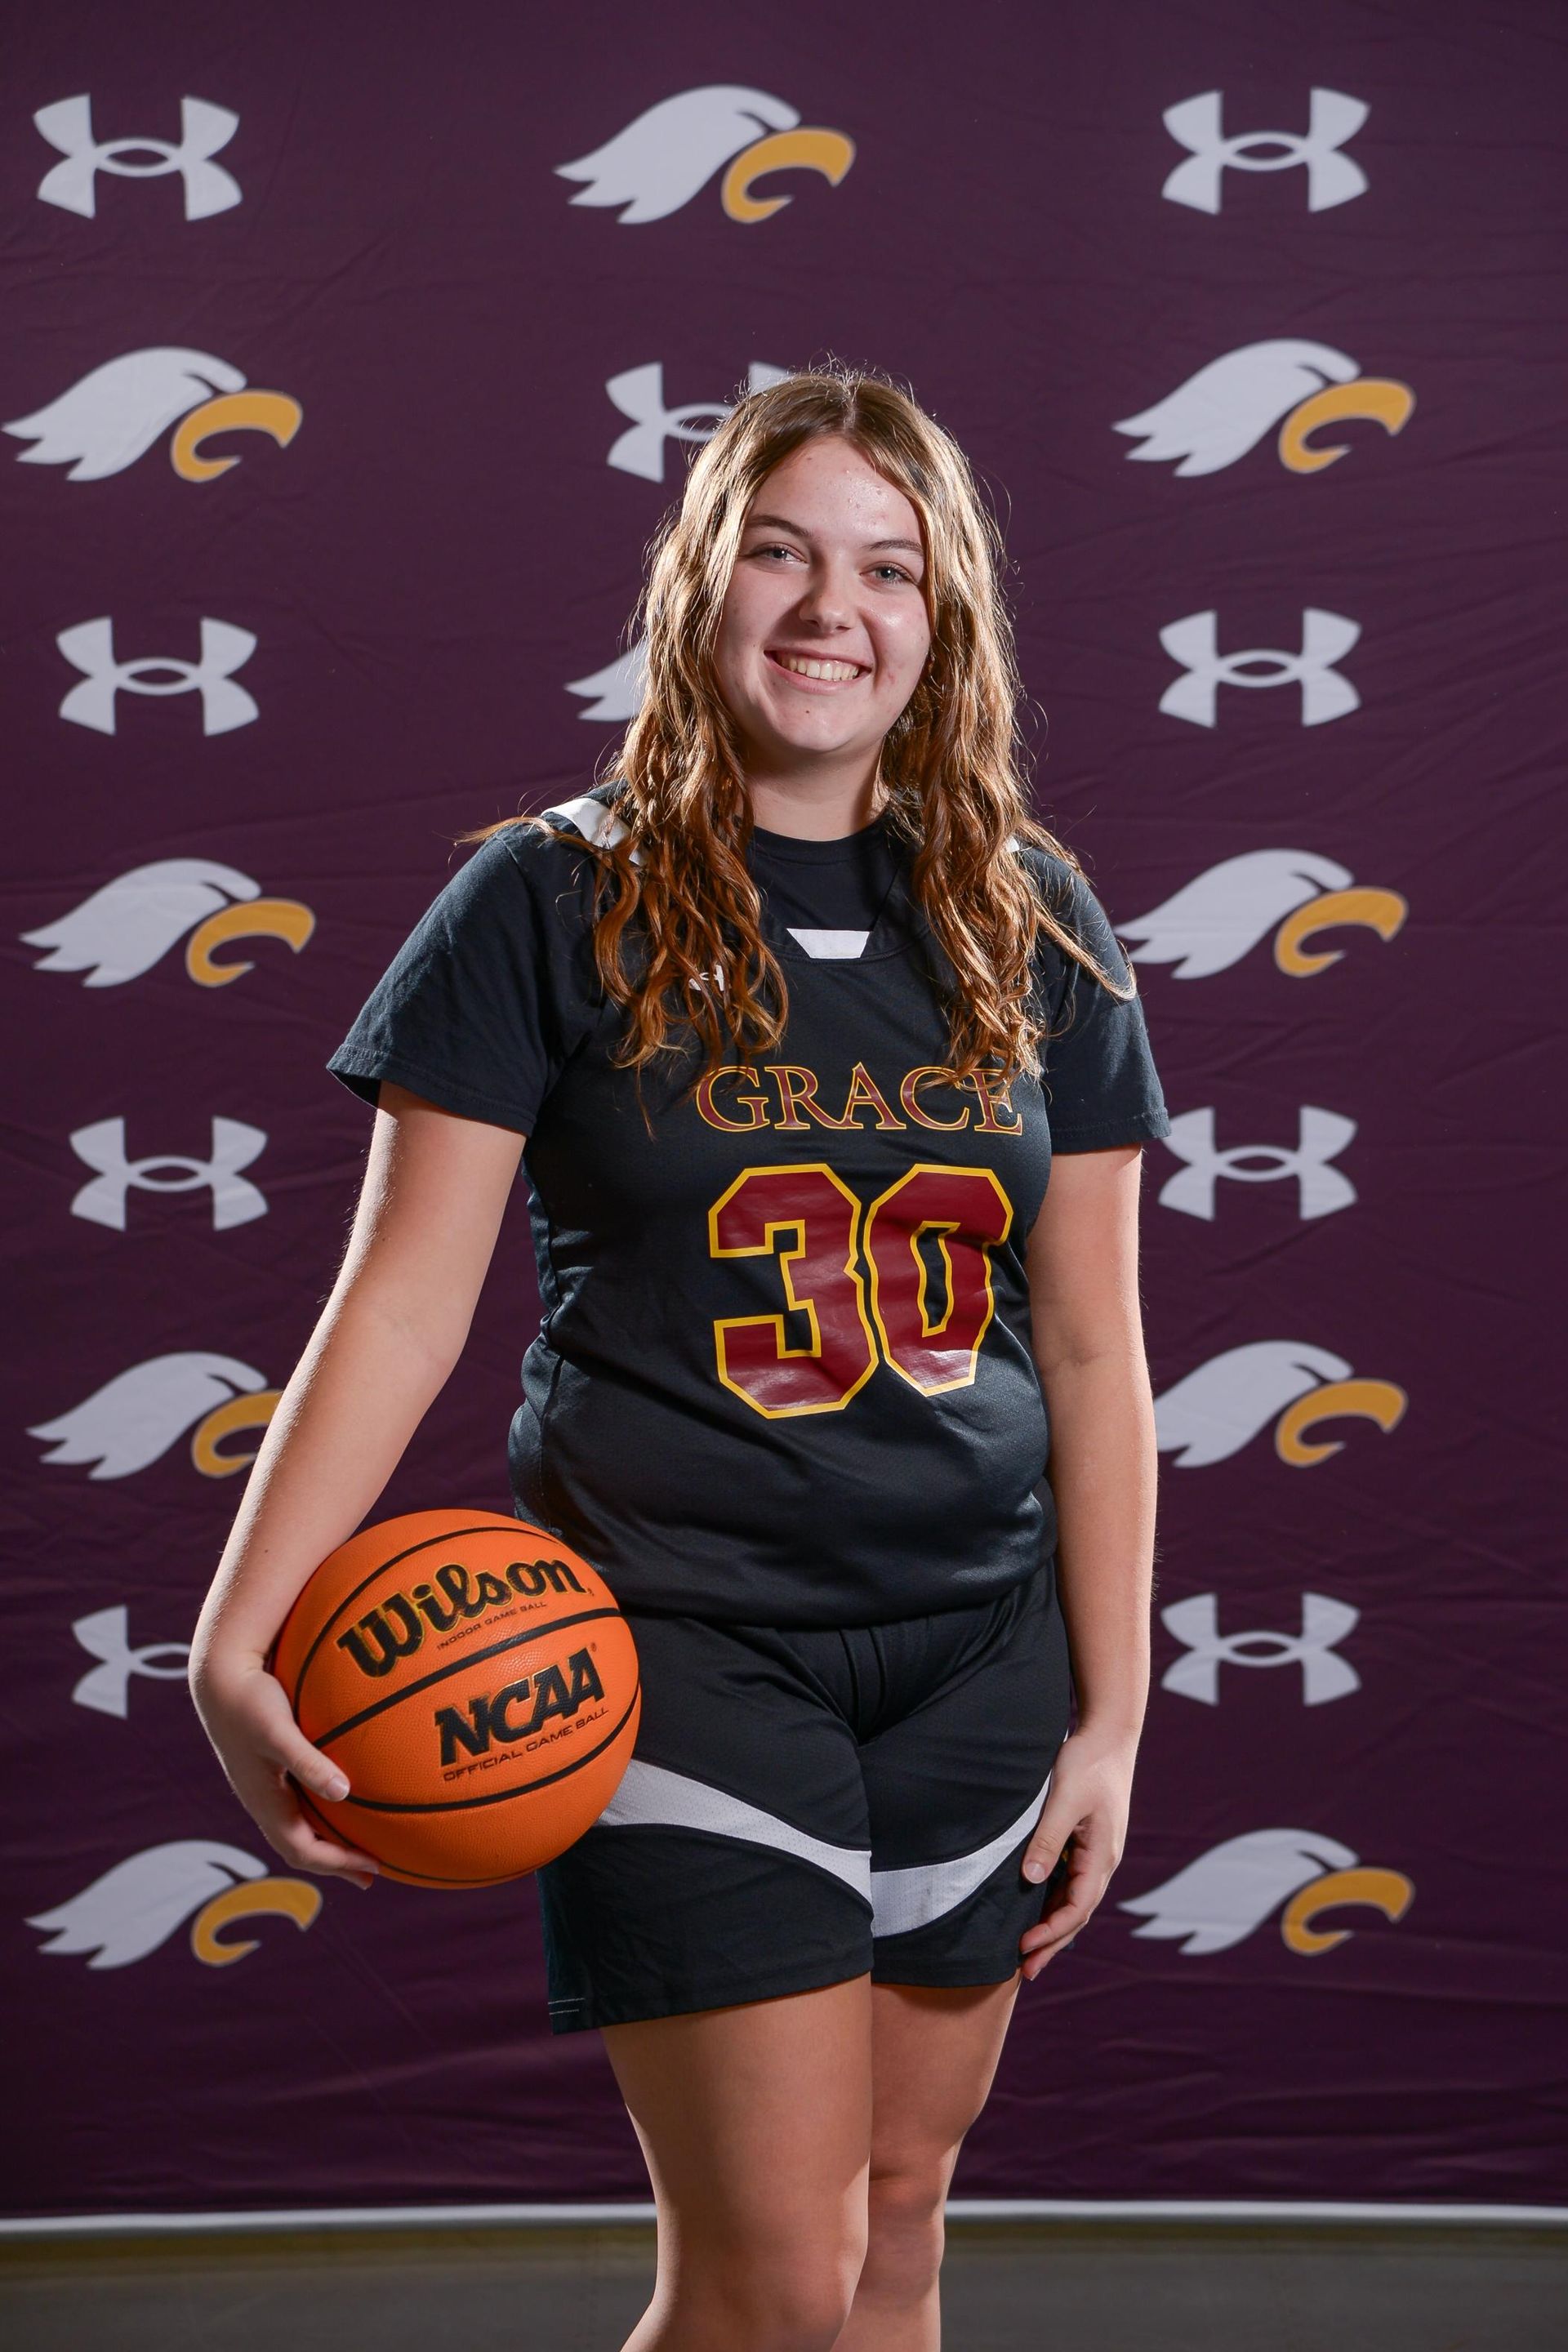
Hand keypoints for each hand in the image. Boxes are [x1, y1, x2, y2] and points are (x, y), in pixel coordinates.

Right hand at [189, 1652, 380, 1888]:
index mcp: (264, 1802)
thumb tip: (344, 1793)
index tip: (373, 1866)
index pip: (303, 1851)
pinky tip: (343, 1800)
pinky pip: (299, 1805)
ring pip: (299, 1828)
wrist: (218, 1678)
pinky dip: (323, 1815)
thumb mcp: (278, 1732)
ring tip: (360, 1846)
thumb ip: (308, 1762)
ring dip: (330, 1843)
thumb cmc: (249, 1702)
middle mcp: (263, 1802)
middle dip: (336, 1864)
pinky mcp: (268, 1771)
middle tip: (372, 1873)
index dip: (338, 1864)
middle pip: (302, 1848)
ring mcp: (265, 1788)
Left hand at [1017, 1723, 1136, 1979]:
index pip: (1077, 1908)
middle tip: (1025, 1971)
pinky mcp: (1086, 1841)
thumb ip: (1048, 1840)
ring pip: (1074, 1900)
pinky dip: (1054, 1902)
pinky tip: (1036, 1910)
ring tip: (1028, 1951)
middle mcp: (1103, 1860)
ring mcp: (1096, 1852)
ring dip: (1053, 1926)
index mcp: (1102, 1856)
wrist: (1108, 1735)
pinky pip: (1070, 1881)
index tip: (1024, 1948)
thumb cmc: (1088, 1763)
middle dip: (1052, 1943)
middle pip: (1077, 1913)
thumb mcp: (1064, 1800)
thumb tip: (1031, 1881)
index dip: (1051, 1933)